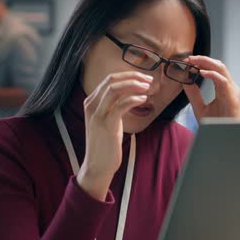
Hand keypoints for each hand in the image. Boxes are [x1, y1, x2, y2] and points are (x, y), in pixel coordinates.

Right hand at [77, 71, 152, 200]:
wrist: (97, 165)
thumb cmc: (105, 142)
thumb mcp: (107, 119)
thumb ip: (113, 105)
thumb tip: (131, 92)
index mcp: (91, 101)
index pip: (109, 79)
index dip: (128, 75)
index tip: (143, 77)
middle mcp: (91, 105)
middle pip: (111, 80)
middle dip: (132, 76)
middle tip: (148, 79)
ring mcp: (97, 114)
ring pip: (115, 89)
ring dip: (134, 85)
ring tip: (147, 87)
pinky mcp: (106, 124)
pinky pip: (121, 105)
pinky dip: (133, 99)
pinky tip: (143, 99)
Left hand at [183, 56, 239, 120]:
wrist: (224, 138)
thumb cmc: (216, 125)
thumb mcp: (200, 107)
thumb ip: (194, 94)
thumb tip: (185, 80)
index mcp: (223, 88)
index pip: (214, 69)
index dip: (202, 63)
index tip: (188, 61)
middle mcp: (229, 87)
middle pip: (218, 65)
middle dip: (203, 59)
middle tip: (189, 58)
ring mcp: (232, 91)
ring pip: (221, 69)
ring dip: (206, 63)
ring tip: (193, 61)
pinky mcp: (232, 97)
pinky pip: (223, 81)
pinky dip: (212, 74)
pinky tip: (201, 72)